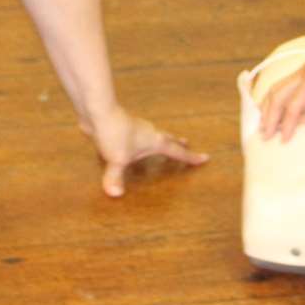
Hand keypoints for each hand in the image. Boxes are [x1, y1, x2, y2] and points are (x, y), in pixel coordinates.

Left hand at [80, 105, 209, 197]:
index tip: (205, 157)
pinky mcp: (123, 127)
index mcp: (155, 141)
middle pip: (168, 139)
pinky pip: (137, 135)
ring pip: (153, 135)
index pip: (178, 151)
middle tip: (187, 144)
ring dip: (160, 140)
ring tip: (162, 143)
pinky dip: (141, 140)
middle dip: (178, 143)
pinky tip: (132, 143)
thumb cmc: (114, 133)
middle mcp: (149, 133)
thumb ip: (116, 177)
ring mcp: (137, 128)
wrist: (99, 111)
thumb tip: (115, 194)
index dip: (191, 157)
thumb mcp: (117, 159)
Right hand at [257, 39, 304, 141]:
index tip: (284, 140)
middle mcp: (304, 71)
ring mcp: (304, 71)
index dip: (287, 123)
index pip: (294, 103)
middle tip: (264, 136)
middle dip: (270, 116)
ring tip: (264, 126)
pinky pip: (286, 87)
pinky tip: (276, 111)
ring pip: (278, 89)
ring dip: (269, 108)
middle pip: (278, 95)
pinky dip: (277, 101)